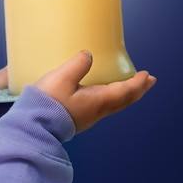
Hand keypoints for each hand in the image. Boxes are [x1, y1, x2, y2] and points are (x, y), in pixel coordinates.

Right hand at [34, 51, 155, 133]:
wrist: (34, 126)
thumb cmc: (48, 103)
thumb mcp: (62, 78)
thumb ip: (77, 64)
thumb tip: (88, 55)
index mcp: (98, 101)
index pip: (125, 91)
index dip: (137, 83)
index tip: (147, 75)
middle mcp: (97, 111)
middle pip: (124, 101)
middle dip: (138, 90)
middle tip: (149, 81)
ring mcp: (88, 117)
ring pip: (115, 106)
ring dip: (127, 95)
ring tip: (131, 87)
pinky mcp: (79, 120)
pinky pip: (104, 108)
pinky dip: (113, 99)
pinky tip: (106, 96)